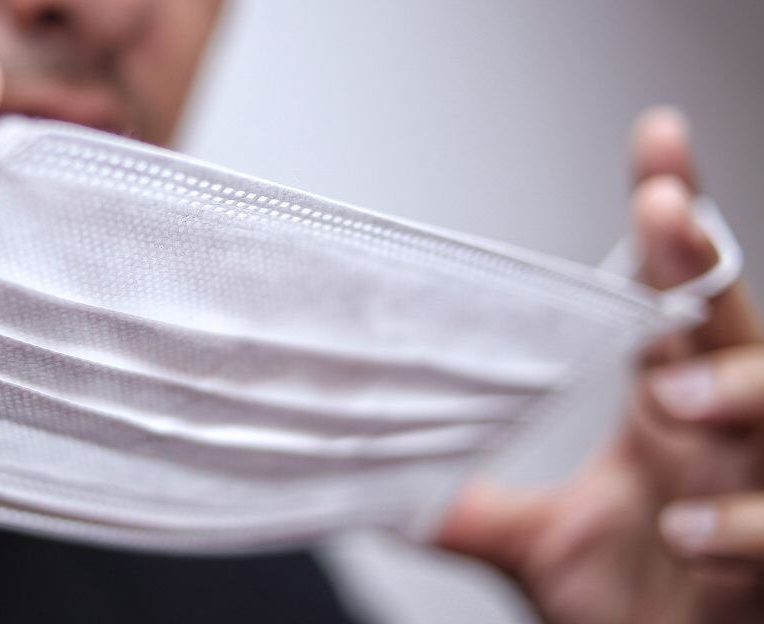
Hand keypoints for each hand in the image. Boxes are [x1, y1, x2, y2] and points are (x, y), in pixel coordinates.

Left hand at [438, 107, 763, 623]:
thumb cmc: (626, 604)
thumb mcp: (535, 544)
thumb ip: (466, 507)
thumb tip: (379, 480)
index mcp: (665, 409)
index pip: (672, 298)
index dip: (673, 226)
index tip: (655, 146)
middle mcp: (718, 435)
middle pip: (734, 326)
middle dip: (704, 265)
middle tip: (665, 213)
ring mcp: (751, 488)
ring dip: (736, 389)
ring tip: (673, 388)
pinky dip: (738, 524)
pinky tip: (686, 524)